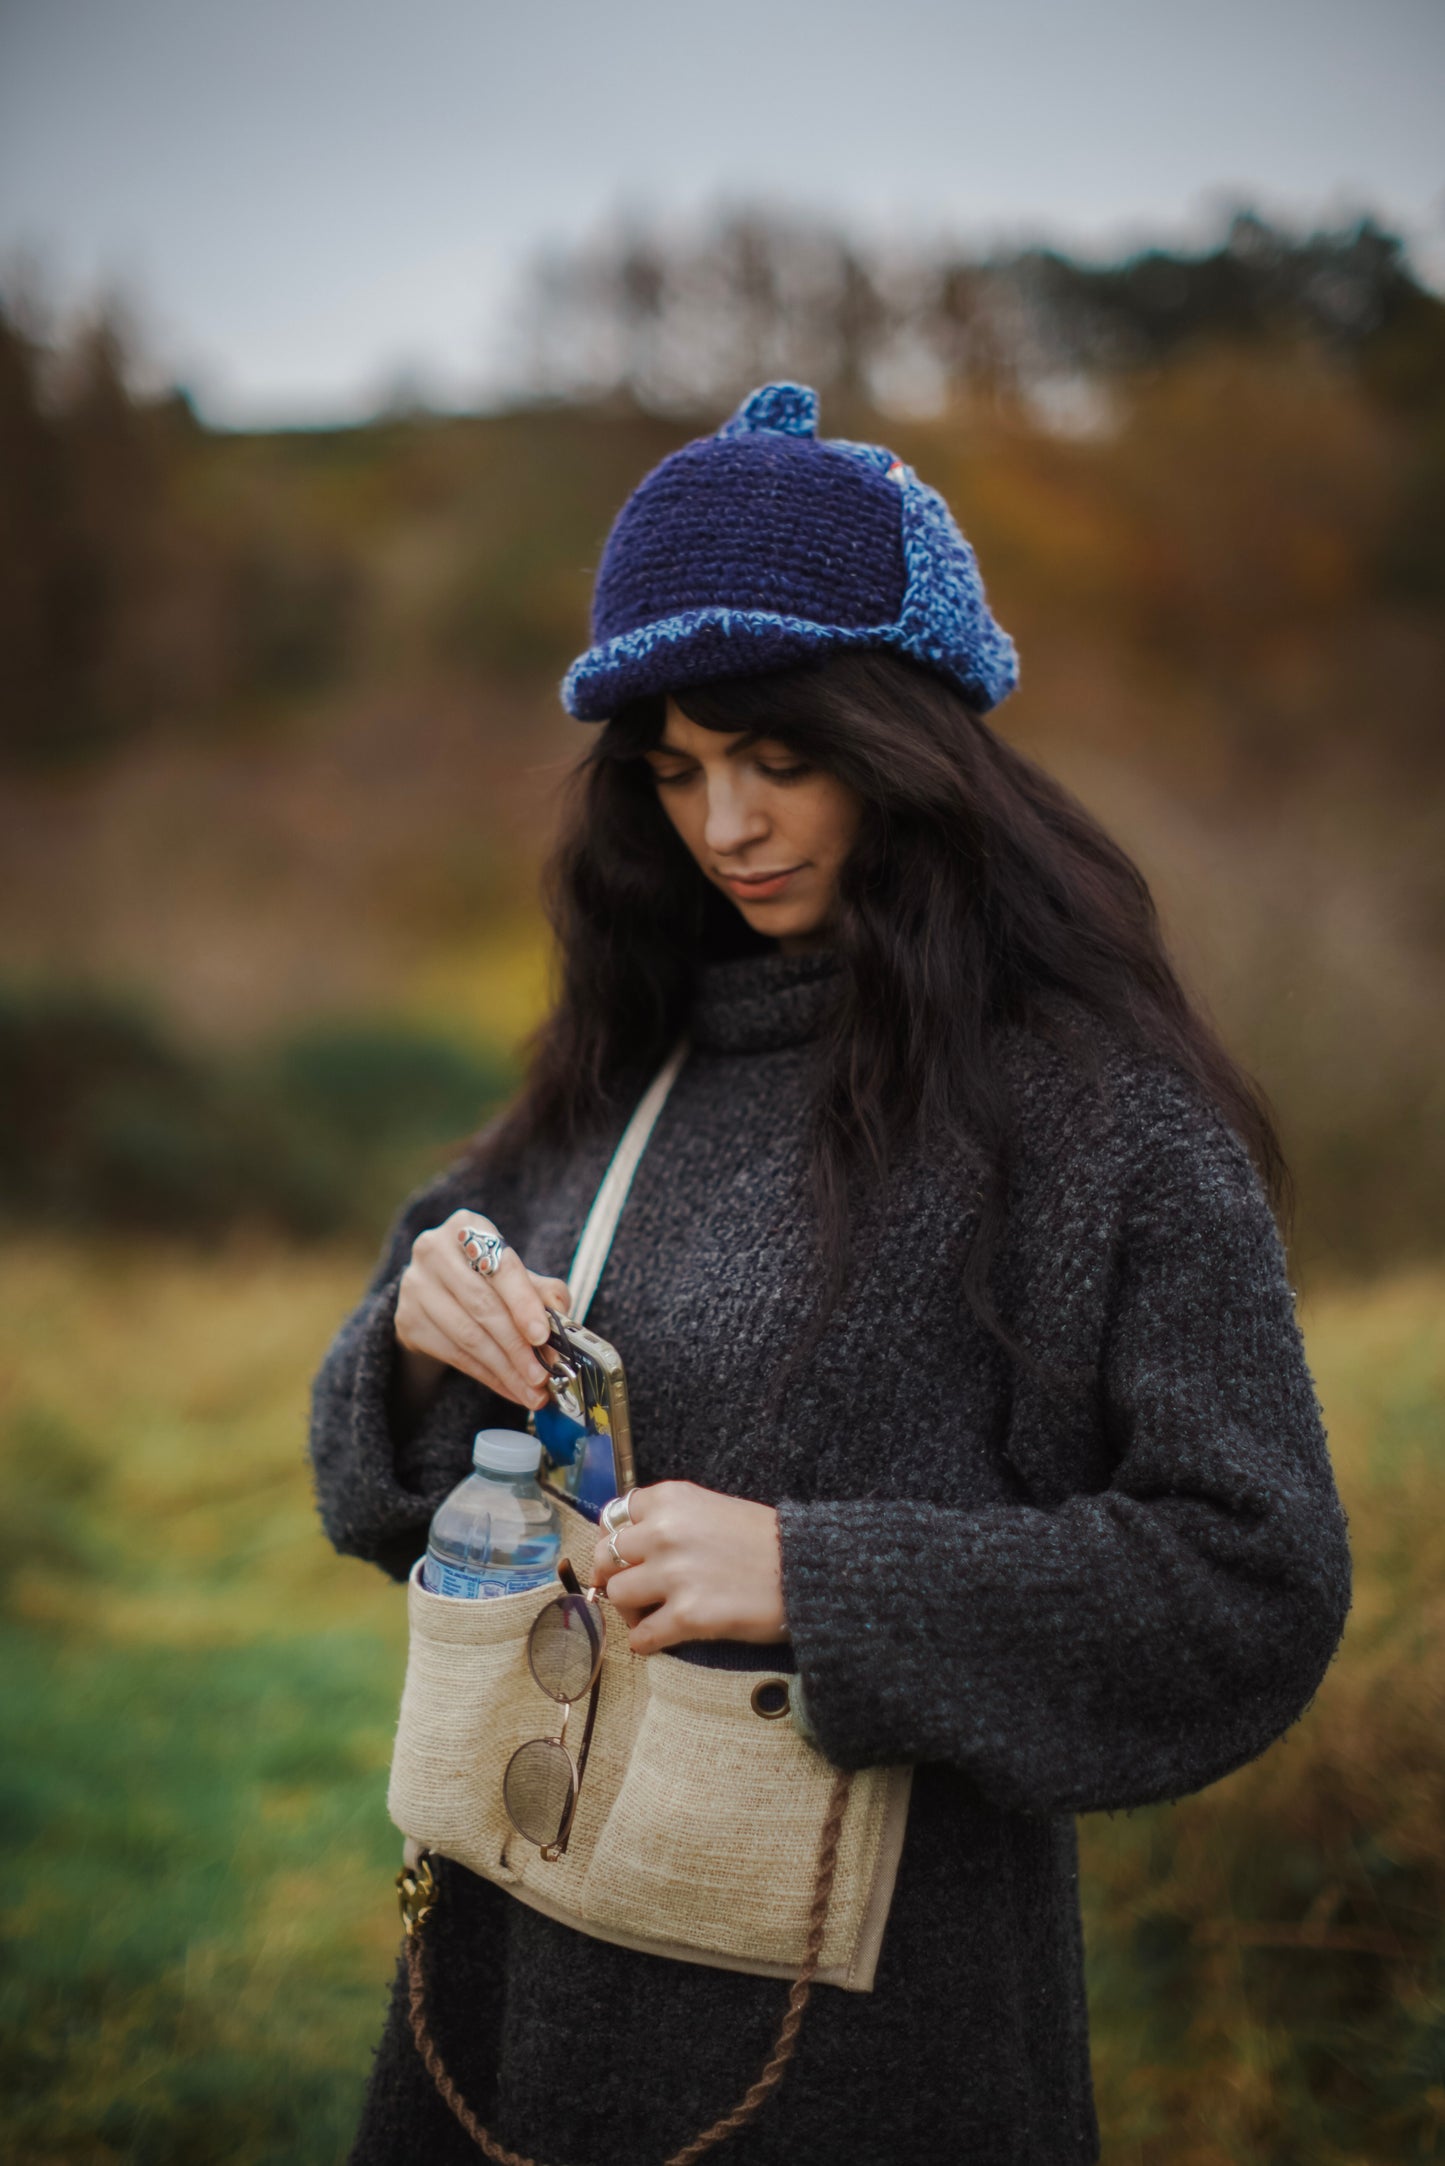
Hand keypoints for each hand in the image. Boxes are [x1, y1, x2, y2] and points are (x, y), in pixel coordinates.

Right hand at [394, 1209, 571, 1411]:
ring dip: (505, 1369)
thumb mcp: (516, 1276)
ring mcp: (415, 1285)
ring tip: (533, 1391)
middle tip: (543, 1376)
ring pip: (468, 1336)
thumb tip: (561, 1313)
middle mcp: (433, 1250)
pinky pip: (454, 1355)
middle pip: (483, 1306)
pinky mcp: (407, 1320)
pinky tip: (510, 1389)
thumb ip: (542, 1290)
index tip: (543, 1336)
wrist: (437, 1294)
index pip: (500, 1267)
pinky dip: (488, 1376)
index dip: (524, 1303)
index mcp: (466, 1226)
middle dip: (518, 1347)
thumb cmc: (487, 1279)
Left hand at [590, 1480, 789, 1655]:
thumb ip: (670, 1519)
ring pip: (618, 1596)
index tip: (629, 1556)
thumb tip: (630, 1545)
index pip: (613, 1517)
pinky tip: (662, 1639)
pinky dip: (646, 1642)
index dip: (618, 1540)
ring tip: (652, 1615)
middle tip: (635, 1589)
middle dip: (616, 1575)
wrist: (807, 1570)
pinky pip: (641, 1637)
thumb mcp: (711, 1508)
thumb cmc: (764, 1539)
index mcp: (670, 1498)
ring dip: (631, 1610)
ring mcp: (673, 1574)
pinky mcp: (687, 1616)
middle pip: (606, 1557)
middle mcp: (664, 1531)